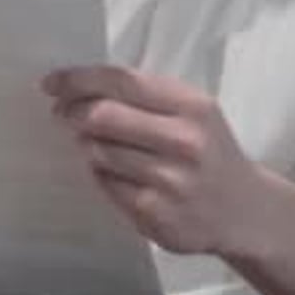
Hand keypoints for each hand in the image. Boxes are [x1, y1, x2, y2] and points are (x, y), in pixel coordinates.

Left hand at [42, 65, 259, 257]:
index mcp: (191, 106)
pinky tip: (112, 171)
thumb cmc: (209, 149)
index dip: (79, 79)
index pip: (121, 81)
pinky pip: (106, 185)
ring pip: (99, 152)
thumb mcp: (193, 110)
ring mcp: (170, 182)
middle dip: (72, 112)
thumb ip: (145, 95)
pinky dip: (100, 174)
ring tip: (91, 142)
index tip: (51, 82)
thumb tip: (80, 86)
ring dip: (85, 144)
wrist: (244, 209)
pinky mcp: (155, 215)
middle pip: (103, 116)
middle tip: (61, 113)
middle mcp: (184, 142)